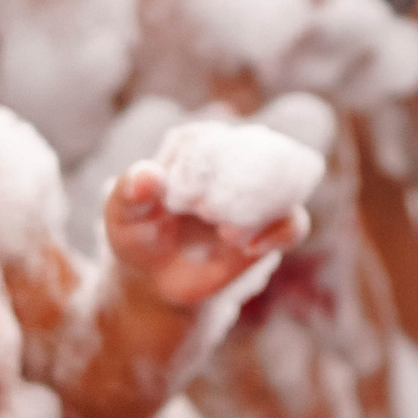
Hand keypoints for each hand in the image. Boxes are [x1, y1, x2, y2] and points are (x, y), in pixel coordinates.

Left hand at [103, 163, 303, 309]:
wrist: (160, 279)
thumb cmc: (139, 236)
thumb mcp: (123, 217)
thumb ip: (130, 193)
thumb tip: (148, 174)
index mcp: (196, 144)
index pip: (209, 139)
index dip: (198, 168)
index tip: (178, 202)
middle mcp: (234, 160)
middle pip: (258, 151)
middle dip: (239, 184)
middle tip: (206, 215)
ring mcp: (258, 192)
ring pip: (286, 182)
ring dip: (263, 207)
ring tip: (226, 235)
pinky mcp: (274, 223)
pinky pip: (295, 221)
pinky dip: (279, 233)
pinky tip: (248, 249)